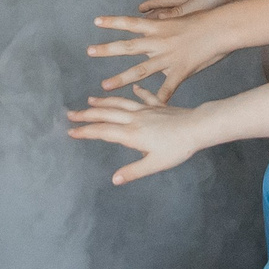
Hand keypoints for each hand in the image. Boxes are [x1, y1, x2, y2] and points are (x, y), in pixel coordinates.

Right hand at [67, 87, 206, 183]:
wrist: (197, 127)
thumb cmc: (178, 148)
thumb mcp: (155, 164)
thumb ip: (134, 171)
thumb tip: (115, 179)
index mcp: (132, 134)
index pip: (103, 132)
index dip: (85, 132)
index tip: (71, 132)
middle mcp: (135, 119)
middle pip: (106, 115)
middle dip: (86, 115)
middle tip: (70, 114)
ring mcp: (146, 110)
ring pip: (120, 103)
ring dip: (104, 102)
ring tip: (90, 100)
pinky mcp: (158, 106)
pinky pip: (144, 97)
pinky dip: (136, 93)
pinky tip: (132, 89)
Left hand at [88, 12, 226, 100]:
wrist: (223, 26)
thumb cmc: (207, 18)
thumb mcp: (183, 14)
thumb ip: (166, 19)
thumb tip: (155, 17)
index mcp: (158, 27)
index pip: (130, 23)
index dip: (113, 21)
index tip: (95, 21)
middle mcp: (159, 41)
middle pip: (128, 46)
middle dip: (107, 49)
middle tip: (89, 51)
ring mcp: (168, 57)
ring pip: (140, 69)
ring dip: (121, 78)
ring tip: (104, 86)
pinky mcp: (180, 70)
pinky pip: (167, 88)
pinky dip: (158, 99)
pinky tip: (148, 111)